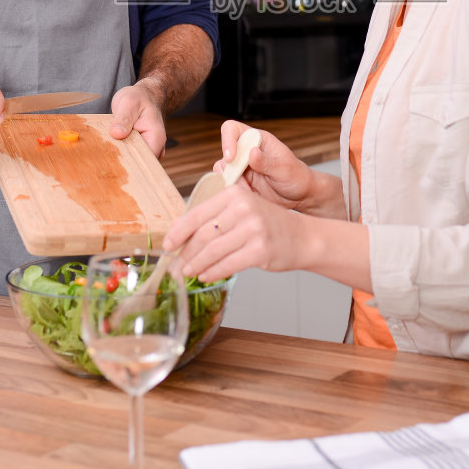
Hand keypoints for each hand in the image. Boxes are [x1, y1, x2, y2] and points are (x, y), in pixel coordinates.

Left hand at [108, 82, 165, 155]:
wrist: (146, 97)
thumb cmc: (140, 98)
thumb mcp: (129, 103)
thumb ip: (123, 118)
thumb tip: (116, 134)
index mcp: (155, 137)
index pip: (145, 160)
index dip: (130, 162)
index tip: (113, 156)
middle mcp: (154, 147)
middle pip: (138, 164)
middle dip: (122, 161)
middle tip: (106, 151)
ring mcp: (147, 150)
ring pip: (133, 161)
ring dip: (120, 156)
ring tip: (108, 147)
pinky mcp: (139, 150)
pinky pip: (129, 156)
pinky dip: (120, 152)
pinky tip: (111, 146)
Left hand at [163, 183, 302, 283]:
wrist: (301, 236)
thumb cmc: (267, 224)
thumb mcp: (242, 210)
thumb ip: (216, 217)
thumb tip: (181, 235)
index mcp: (235, 193)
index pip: (197, 214)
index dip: (178, 232)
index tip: (167, 244)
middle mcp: (244, 208)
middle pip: (203, 235)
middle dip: (186, 253)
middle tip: (175, 264)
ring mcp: (253, 228)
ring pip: (213, 251)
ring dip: (196, 265)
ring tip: (187, 272)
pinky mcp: (260, 250)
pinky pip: (228, 264)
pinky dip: (213, 272)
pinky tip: (205, 276)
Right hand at [216, 120, 327, 212]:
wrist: (300, 196)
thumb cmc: (296, 176)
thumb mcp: (284, 169)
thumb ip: (267, 162)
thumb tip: (251, 153)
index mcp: (257, 140)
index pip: (232, 129)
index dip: (227, 140)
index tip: (231, 158)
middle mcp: (245, 151)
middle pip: (224, 154)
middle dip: (230, 171)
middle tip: (244, 185)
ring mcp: (241, 168)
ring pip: (222, 172)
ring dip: (232, 184)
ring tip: (250, 193)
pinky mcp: (240, 183)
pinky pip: (227, 186)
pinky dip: (234, 193)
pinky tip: (249, 197)